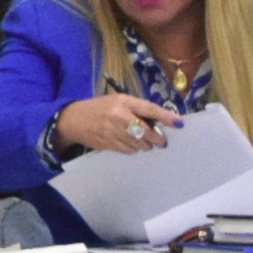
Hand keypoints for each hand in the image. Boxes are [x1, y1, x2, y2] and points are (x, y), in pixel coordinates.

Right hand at [55, 93, 179, 154]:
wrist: (73, 119)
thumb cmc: (99, 108)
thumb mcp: (117, 101)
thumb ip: (137, 109)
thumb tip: (161, 121)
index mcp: (123, 102)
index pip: (150, 109)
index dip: (166, 117)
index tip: (179, 124)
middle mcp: (119, 116)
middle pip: (148, 132)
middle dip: (158, 139)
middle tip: (161, 141)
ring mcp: (113, 132)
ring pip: (140, 144)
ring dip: (145, 145)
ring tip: (142, 141)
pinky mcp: (109, 144)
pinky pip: (130, 150)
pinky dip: (133, 149)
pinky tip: (129, 143)